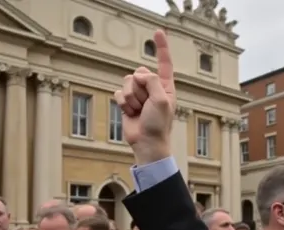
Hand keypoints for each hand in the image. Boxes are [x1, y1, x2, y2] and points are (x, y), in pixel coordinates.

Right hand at [114, 29, 175, 163]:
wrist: (147, 143)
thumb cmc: (159, 124)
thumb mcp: (161, 100)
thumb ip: (152, 82)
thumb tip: (139, 74)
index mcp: (165, 86)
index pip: (164, 63)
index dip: (161, 47)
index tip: (158, 31)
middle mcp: (152, 88)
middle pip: (139, 72)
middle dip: (139, 86)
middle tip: (145, 104)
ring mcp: (139, 95)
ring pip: (126, 81)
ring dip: (131, 97)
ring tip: (138, 110)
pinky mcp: (126, 103)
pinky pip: (118, 93)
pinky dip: (123, 103)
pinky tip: (131, 114)